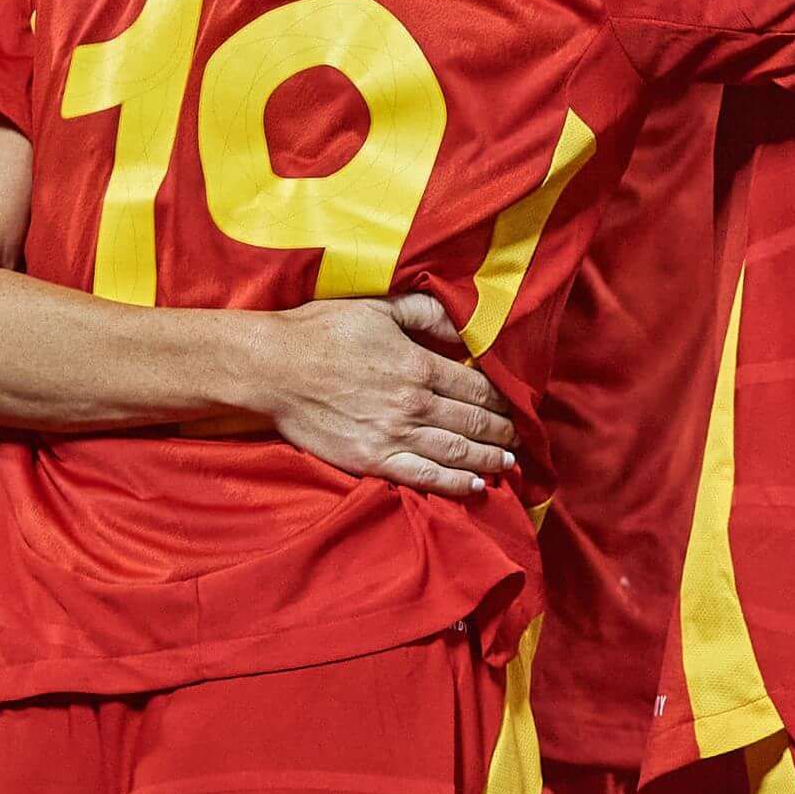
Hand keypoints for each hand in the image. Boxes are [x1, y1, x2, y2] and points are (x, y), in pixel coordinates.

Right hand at [251, 294, 521, 500]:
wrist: (273, 368)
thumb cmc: (322, 332)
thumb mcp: (379, 308)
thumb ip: (426, 314)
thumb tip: (464, 329)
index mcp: (418, 365)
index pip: (476, 386)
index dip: (503, 398)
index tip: (518, 405)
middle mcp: (413, 404)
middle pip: (473, 421)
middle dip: (503, 431)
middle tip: (521, 438)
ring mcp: (393, 435)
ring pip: (456, 451)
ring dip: (489, 458)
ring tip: (510, 463)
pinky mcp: (372, 460)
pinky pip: (424, 477)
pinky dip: (454, 483)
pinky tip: (475, 485)